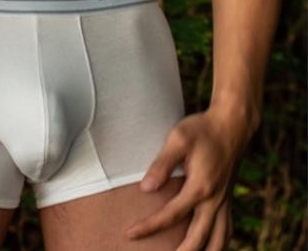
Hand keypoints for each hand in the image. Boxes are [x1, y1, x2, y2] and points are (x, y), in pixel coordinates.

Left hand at [124, 109, 248, 248]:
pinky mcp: (228, 200)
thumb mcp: (178, 138)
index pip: (170, 215)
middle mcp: (215, 200)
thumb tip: (146, 189)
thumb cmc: (202, 129)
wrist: (232, 124)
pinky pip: (226, 231)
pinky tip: (208, 247)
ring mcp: (224, 202)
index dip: (149, 227)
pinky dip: (217, 245)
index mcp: (200, 187)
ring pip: (218, 242)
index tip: (130, 234)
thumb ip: (162, 164)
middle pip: (197, 240)